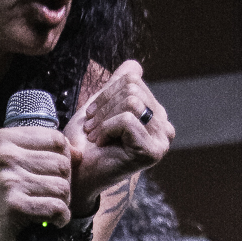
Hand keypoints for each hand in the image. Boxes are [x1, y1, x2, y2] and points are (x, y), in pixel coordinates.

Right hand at [0, 124, 74, 240]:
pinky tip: (50, 221)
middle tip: (48, 196)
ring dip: (62, 202)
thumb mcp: (11, 162)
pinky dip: (60, 218)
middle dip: (63, 183)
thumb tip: (78, 153)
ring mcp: (9, 180)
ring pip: (63, 187)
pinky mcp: (15, 205)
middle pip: (63, 164)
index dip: (63, 158)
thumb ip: (42, 152)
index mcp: (4, 139)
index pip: (56, 139)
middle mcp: (5, 155)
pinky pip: (57, 208)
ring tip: (46, 208)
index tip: (50, 175)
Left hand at [64, 60, 173, 212]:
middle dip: (103, 105)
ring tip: (94, 136)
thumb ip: (117, 86)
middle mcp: (164, 126)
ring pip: (131, 102)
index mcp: (154, 113)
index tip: (92, 115)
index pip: (132, 78)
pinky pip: (127, 120)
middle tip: (90, 127)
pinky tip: (100, 143)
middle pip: (132, 88)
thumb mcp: (100, 107)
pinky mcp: (153, 151)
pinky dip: (106, 128)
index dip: (106, 92)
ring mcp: (162, 140)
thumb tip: (134, 66)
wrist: (77, 174)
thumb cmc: (86, 143)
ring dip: (103, 118)